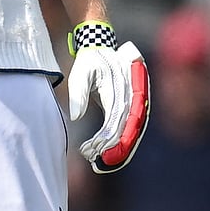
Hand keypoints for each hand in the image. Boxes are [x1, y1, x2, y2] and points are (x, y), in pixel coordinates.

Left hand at [67, 24, 150, 173]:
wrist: (102, 49)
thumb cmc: (90, 61)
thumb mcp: (81, 72)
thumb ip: (79, 93)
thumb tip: (76, 117)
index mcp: (120, 89)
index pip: (116, 120)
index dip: (106, 138)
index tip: (92, 150)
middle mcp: (131, 97)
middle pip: (126, 130)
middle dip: (113, 149)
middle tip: (95, 161)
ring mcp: (133, 103)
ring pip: (129, 132)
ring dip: (116, 148)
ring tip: (97, 161)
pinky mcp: (129, 108)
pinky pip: (128, 128)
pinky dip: (118, 142)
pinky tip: (105, 153)